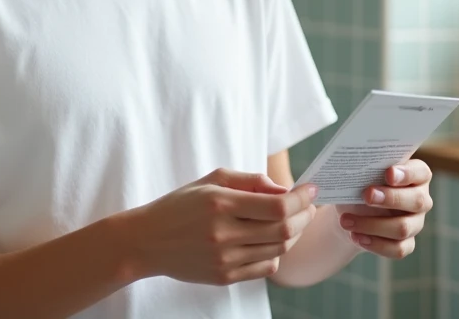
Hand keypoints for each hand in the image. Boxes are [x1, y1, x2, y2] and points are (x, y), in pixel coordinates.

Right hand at [124, 168, 319, 285]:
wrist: (147, 241)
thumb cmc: (180, 205)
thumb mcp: (210, 180)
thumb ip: (249, 180)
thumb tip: (284, 189)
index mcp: (220, 204)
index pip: (277, 206)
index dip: (301, 199)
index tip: (311, 190)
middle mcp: (223, 234)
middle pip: (284, 230)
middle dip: (304, 216)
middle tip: (308, 205)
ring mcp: (224, 259)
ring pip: (278, 250)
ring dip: (294, 234)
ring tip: (293, 220)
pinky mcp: (224, 277)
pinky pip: (265, 268)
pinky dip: (277, 254)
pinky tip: (272, 241)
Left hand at [335, 159, 433, 258]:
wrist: (350, 211)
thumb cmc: (359, 184)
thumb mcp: (361, 174)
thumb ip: (365, 169)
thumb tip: (354, 168)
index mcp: (415, 175)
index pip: (420, 172)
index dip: (407, 174)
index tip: (388, 173)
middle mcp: (421, 199)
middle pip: (417, 201)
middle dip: (391, 198)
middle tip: (367, 195)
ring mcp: (416, 223)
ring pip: (403, 228)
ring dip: (373, 225)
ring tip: (347, 221)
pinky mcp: (407, 243)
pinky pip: (398, 249)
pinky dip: (375, 244)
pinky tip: (356, 236)